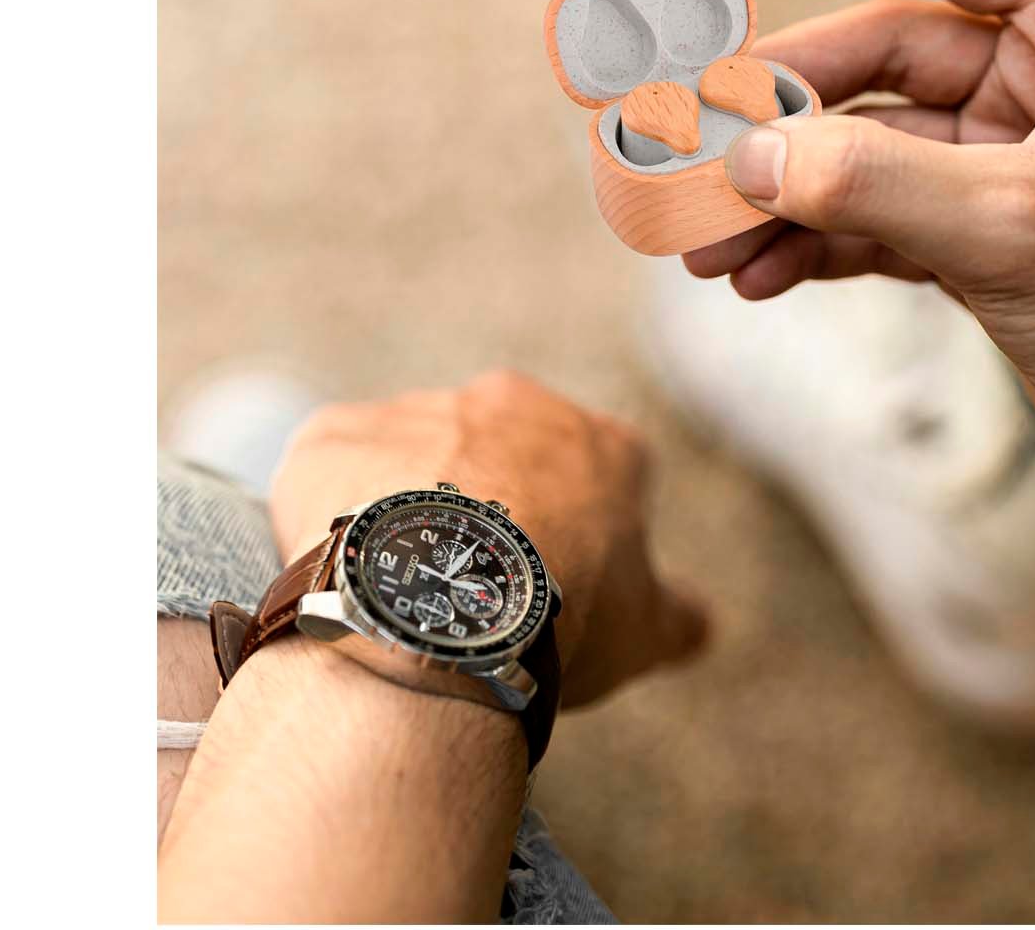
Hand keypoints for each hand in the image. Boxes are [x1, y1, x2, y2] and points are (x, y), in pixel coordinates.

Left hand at [271, 371, 709, 704]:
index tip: (555, 582)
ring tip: (397, 595)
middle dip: (488, 508)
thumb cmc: (562, 618)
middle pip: (499, 454)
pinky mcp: (338, 434)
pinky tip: (342, 577)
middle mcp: (513, 404)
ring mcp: (423, 410)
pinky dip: (329, 514)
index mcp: (599, 442)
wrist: (445, 609)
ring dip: (406, 511)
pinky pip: (330, 472)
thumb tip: (705, 623)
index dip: (576, 530)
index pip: (600, 471)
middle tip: (470, 591)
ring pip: (411, 461)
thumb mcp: (645, 630)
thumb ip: (680, 615)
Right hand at [681, 0, 1034, 565]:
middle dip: (775, 110)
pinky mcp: (982, 231)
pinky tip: (758, 277)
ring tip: (703, 245)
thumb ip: (872, 183)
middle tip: (683, 152)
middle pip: (870, 54)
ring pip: (860, 144)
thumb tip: (747, 157)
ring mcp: (1005, 155)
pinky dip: (813, 241)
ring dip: (781, 190)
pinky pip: (873, 214)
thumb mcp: (1014, 229)